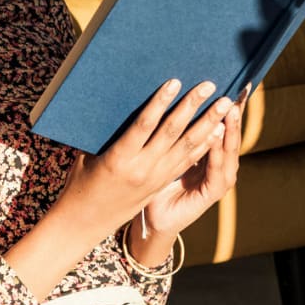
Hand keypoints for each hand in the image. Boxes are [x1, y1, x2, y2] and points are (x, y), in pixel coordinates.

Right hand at [57, 78, 238, 242]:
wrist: (87, 222)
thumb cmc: (81, 183)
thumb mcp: (87, 154)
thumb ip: (107, 132)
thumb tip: (120, 103)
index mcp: (119, 158)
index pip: (144, 125)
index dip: (160, 102)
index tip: (175, 82)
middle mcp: (142, 168)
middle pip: (172, 132)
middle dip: (193, 107)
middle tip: (210, 86)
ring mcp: (155, 178)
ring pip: (187, 147)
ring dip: (207, 124)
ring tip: (224, 105)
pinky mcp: (161, 183)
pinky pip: (187, 161)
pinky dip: (204, 144)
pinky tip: (217, 130)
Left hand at [141, 84, 247, 237]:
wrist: (153, 221)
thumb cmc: (152, 187)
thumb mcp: (164, 157)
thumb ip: (171, 137)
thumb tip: (166, 105)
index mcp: (207, 158)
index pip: (220, 130)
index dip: (227, 110)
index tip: (232, 88)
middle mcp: (215, 167)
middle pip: (228, 137)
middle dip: (233, 115)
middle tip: (235, 92)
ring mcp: (215, 181)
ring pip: (227, 152)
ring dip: (229, 130)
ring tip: (230, 109)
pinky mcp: (211, 194)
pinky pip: (217, 171)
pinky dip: (216, 152)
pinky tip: (217, 135)